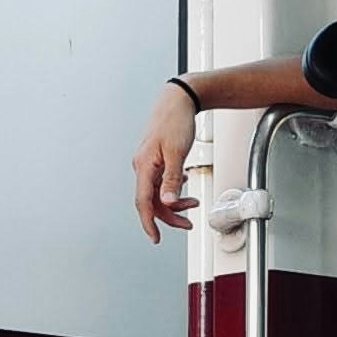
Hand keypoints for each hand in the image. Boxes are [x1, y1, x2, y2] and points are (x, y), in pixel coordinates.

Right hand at [132, 82, 198, 242]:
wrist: (179, 99)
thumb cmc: (176, 121)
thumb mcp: (177, 153)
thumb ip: (171, 180)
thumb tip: (167, 202)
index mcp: (144, 165)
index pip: (143, 202)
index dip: (149, 223)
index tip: (155, 237)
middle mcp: (143, 165)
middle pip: (152, 201)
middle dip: (170, 215)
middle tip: (187, 224)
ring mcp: (149, 162)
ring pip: (158, 191)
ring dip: (175, 201)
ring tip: (194, 203)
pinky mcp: (156, 158)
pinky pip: (161, 180)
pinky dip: (173, 188)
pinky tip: (184, 184)